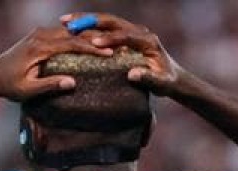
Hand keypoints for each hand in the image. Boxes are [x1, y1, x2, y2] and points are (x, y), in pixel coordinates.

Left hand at [0, 27, 112, 100]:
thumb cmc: (8, 85)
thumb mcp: (28, 90)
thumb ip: (49, 85)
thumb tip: (72, 83)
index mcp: (39, 48)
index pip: (72, 45)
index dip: (92, 49)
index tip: (109, 54)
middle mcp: (40, 37)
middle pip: (73, 34)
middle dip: (95, 40)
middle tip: (115, 46)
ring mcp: (39, 34)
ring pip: (69, 32)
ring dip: (87, 37)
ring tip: (107, 44)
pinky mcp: (38, 36)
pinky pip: (62, 34)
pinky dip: (77, 38)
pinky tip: (88, 44)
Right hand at [63, 13, 186, 96]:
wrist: (173, 77)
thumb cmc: (167, 82)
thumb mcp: (161, 84)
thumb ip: (149, 79)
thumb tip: (132, 74)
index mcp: (148, 41)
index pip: (126, 35)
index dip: (110, 38)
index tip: (94, 42)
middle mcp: (139, 31)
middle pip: (112, 21)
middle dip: (90, 21)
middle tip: (69, 23)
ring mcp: (132, 31)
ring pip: (106, 21)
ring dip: (84, 20)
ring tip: (64, 22)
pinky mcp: (125, 34)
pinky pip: (104, 27)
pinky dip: (88, 26)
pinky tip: (71, 29)